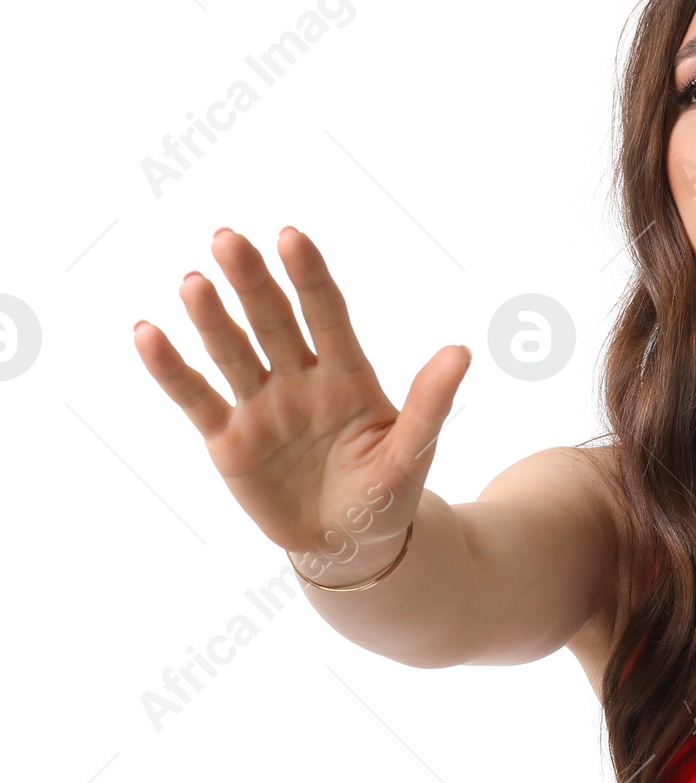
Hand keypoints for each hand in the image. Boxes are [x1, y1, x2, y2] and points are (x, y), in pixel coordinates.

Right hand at [132, 227, 469, 577]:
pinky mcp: (229, 439)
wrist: (350, 545)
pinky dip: (171, 368)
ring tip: (194, 282)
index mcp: (347, 376)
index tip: (291, 237)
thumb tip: (461, 352)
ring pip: (233, 352)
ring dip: (212, 318)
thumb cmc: (388, 495)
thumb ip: (430, 404)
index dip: (309, 278)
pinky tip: (148, 333)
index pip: (327, 316)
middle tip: (229, 239)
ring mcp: (261, 406)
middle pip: (273, 322)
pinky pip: (196, 398)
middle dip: (252, 282)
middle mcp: (299, 380)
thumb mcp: (412, 453)